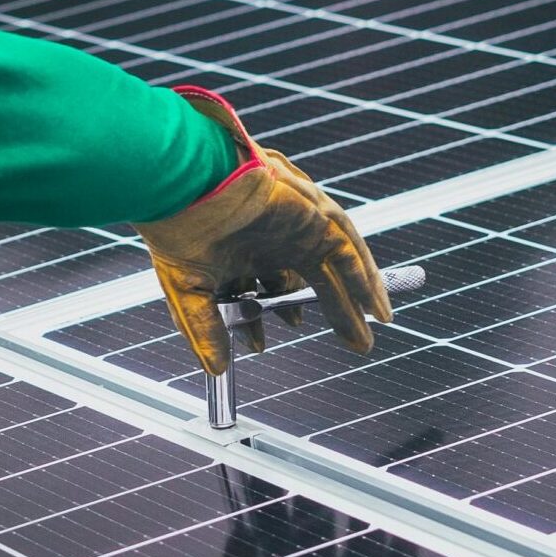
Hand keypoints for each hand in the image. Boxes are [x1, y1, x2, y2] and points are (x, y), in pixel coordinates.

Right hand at [133, 87, 389, 375]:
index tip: (260, 345)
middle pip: (312, 279)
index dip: (267, 318)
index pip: (265, 287)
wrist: (186, 186)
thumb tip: (216, 370)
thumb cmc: (179, 228)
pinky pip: (347, 249)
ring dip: (354, 299)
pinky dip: (364, 278)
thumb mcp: (190, 292)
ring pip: (334, 265)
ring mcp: (297, 225)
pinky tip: (376, 308)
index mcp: (244, 249)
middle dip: (335, 312)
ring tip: (369, 332)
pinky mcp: (314, 215)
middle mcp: (274, 236)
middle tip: (353, 342)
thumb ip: (206, 330)